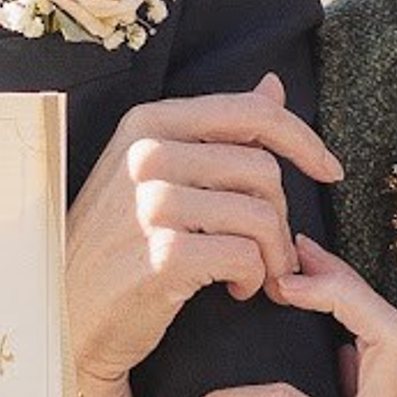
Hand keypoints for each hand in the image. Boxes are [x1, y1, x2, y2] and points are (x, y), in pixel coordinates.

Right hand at [66, 74, 341, 383]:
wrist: (66, 313)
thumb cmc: (117, 243)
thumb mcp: (156, 172)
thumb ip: (215, 130)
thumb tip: (275, 84)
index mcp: (148, 123)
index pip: (251, 112)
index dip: (303, 139)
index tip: (329, 169)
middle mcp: (148, 154)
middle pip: (263, 169)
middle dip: (282, 217)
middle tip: (269, 251)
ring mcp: (151, 204)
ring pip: (261, 215)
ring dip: (273, 255)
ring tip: (254, 275)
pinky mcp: (162, 256)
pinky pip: (246, 256)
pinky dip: (254, 279)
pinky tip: (234, 291)